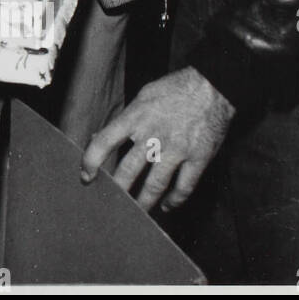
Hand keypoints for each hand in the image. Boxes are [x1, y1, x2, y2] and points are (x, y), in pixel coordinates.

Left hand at [81, 67, 234, 212]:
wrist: (213, 87)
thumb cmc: (174, 90)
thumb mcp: (143, 97)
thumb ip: (124, 120)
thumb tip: (100, 138)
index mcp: (136, 117)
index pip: (105, 141)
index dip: (91, 160)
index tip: (85, 175)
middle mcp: (154, 135)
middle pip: (129, 169)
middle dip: (117, 190)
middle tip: (110, 203)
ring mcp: (177, 148)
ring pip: (156, 184)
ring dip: (144, 201)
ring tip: (136, 213)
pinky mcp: (198, 158)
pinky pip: (185, 186)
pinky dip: (175, 199)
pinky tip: (167, 206)